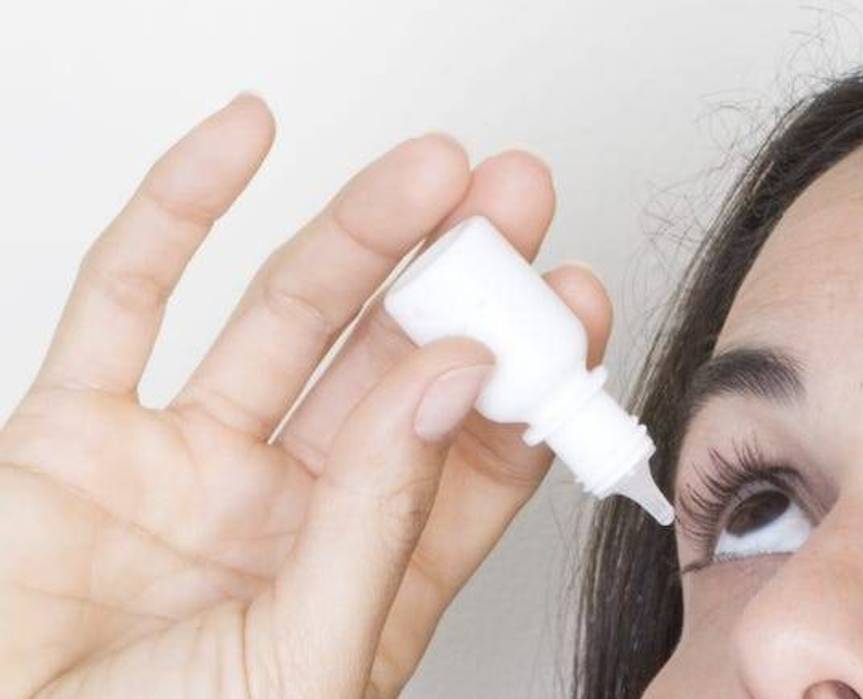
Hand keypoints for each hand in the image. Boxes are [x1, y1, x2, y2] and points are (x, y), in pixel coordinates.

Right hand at [0, 93, 611, 697]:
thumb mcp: (308, 656)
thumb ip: (383, 518)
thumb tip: (456, 382)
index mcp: (366, 574)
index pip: (473, 455)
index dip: (527, 373)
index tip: (573, 300)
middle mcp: (288, 508)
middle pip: (393, 365)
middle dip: (457, 275)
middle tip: (514, 199)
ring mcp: (186, 462)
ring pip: (286, 315)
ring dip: (360, 233)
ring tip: (432, 171)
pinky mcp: (77, 430)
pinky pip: (125, 296)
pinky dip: (178, 208)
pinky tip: (243, 141)